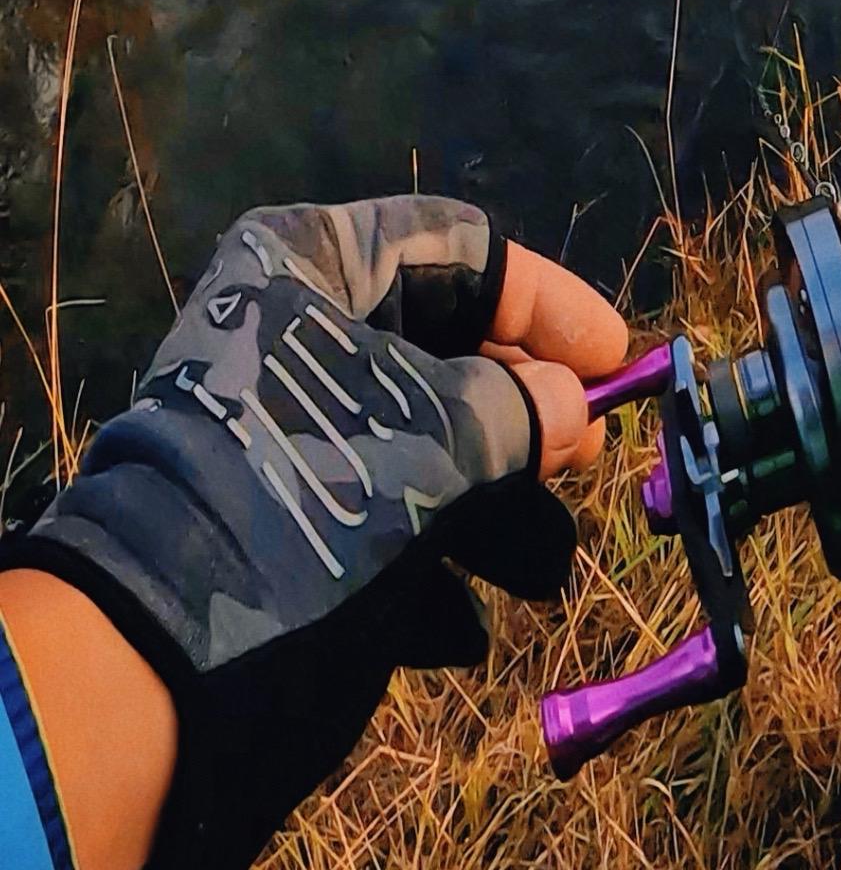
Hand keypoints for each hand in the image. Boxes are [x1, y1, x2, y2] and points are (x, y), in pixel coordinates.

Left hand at [0, 198, 627, 869]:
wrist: (170, 644)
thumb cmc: (319, 483)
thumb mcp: (444, 430)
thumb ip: (524, 409)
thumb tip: (573, 404)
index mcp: (312, 262)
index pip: (462, 249)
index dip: (548, 304)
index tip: (616, 357)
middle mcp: (291, 329)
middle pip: (444, 347)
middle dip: (525, 411)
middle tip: (585, 452)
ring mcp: (280, 429)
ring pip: (418, 441)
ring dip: (495, 501)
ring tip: (543, 559)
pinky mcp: (276, 518)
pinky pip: (378, 518)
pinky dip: (433, 560)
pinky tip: (471, 611)